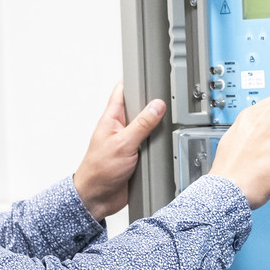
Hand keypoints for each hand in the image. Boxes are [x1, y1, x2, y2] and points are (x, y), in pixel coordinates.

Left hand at [73, 82, 164, 220]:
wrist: (97, 198)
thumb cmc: (98, 170)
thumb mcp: (124, 143)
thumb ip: (142, 124)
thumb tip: (156, 106)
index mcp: (112, 119)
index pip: (122, 91)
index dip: (134, 79)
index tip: (147, 70)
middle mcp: (120, 128)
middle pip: (139, 108)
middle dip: (152, 103)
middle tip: (167, 96)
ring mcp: (128, 142)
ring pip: (147, 128)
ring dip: (157, 127)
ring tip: (171, 119)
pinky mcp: (136, 157)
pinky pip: (150, 146)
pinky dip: (158, 144)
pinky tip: (166, 143)